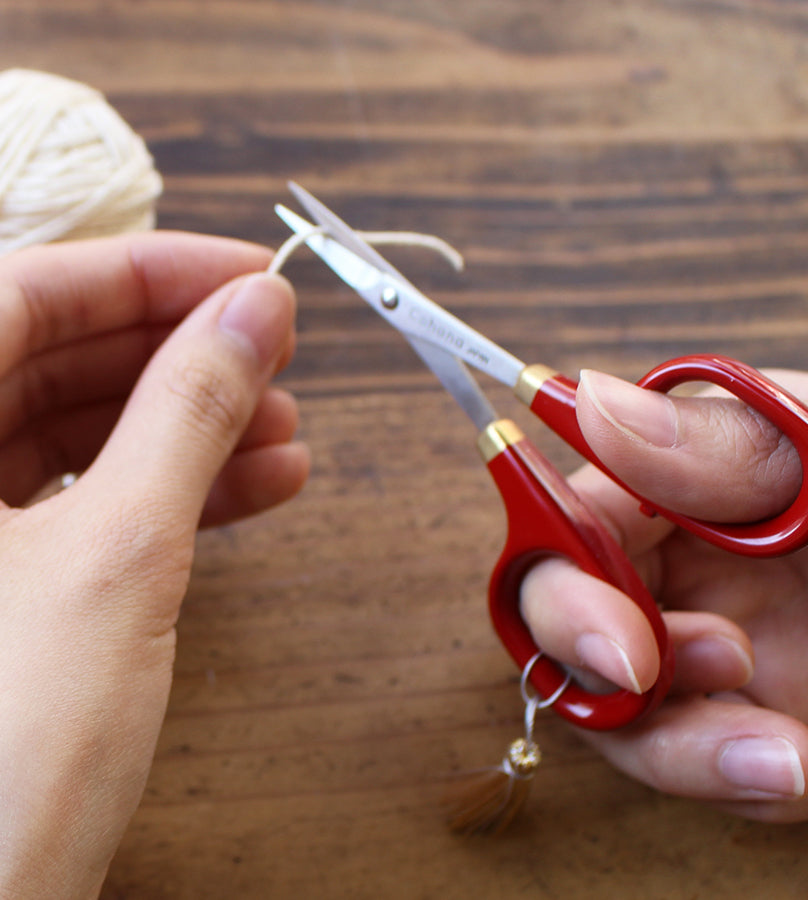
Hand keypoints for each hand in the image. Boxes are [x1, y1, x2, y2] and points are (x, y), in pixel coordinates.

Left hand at [0, 233, 308, 895]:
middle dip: (183, 353)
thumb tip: (256, 314)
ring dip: (193, 426)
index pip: (26, 293)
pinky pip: (91, 501)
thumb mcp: (120, 553)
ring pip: (82, 433)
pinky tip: (259, 486)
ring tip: (287, 429)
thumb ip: (189, 414)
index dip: (152, 272)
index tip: (252, 275)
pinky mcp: (0, 579)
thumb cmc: (2, 759)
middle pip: (57, 359)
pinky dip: (176, 490)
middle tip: (276, 350)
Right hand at [521, 367, 807, 821]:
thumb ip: (748, 441)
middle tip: (657, 681)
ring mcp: (736, 643)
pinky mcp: (777, 721)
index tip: (618, 640)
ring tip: (792, 755)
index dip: (563, 573)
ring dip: (688, 746)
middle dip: (600, 661)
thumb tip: (592, 402)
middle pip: (572, 614)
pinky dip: (774, 783)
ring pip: (629, 711)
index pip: (582, 510)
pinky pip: (724, 768)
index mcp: (714, 470)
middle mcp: (706, 555)